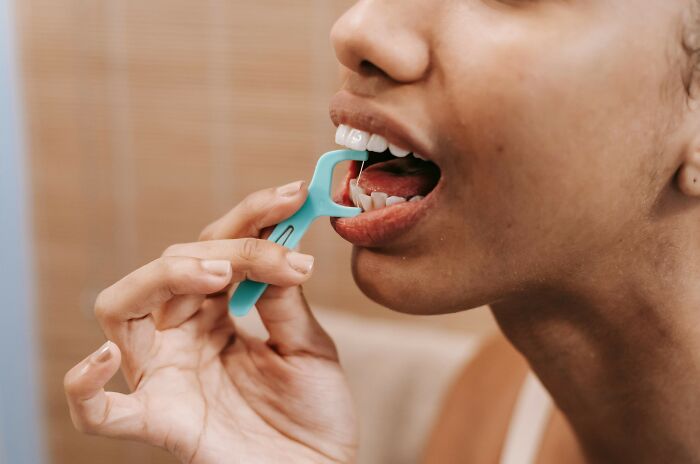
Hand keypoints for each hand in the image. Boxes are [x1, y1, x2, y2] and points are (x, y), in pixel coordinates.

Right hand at [64, 181, 356, 463]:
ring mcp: (166, 376)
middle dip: (225, 246)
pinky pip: (100, 412)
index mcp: (219, 314)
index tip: (295, 194)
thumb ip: (282, 300)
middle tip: (278, 254)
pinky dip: (87, 387)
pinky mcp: (161, 423)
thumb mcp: (308, 346)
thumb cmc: (314, 414)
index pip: (218, 248)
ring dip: (165, 277)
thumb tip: (277, 245)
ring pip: (123, 308)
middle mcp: (183, 337)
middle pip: (171, 265)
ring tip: (218, 274)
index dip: (252, 217)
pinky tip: (105, 360)